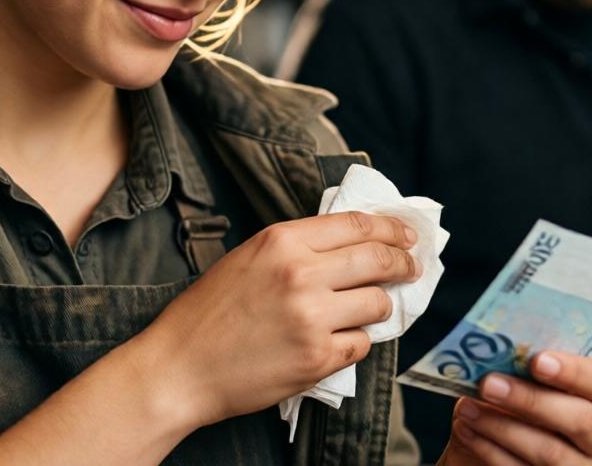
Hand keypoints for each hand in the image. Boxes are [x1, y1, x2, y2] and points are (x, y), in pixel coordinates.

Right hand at [140, 211, 421, 428]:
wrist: (180, 367)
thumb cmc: (209, 313)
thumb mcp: (248, 258)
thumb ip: (297, 248)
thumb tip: (352, 245)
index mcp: (281, 241)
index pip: (357, 224)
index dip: (391, 228)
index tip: (406, 235)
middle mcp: (301, 274)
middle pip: (378, 260)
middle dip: (404, 264)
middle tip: (411, 269)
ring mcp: (312, 318)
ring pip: (378, 304)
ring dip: (378, 308)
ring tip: (364, 312)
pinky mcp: (318, 358)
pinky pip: (361, 344)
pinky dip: (353, 343)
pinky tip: (334, 342)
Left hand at [436, 352, 591, 465]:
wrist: (502, 446)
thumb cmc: (520, 402)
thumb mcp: (529, 382)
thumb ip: (524, 368)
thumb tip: (498, 352)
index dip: (572, 371)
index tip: (536, 360)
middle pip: (581, 420)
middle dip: (531, 400)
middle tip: (489, 384)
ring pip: (550, 452)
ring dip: (501, 427)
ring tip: (466, 407)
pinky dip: (489, 449)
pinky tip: (465, 429)